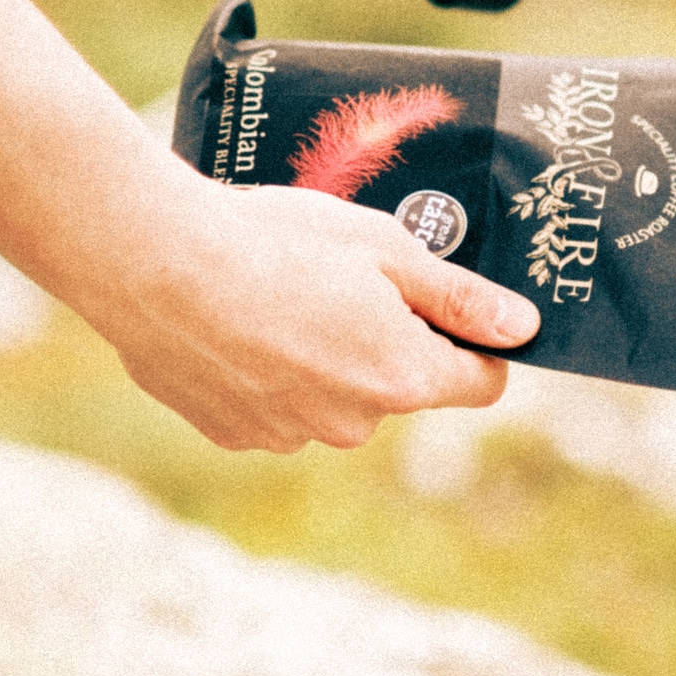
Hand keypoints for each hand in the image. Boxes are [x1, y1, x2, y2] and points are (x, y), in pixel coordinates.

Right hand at [99, 179, 541, 453]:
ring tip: (275, 292)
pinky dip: (265, 371)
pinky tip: (235, 322)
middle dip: (384, 340)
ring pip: (331, 397)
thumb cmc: (275, 240)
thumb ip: (459, 296)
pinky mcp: (232, 434)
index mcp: (403, 377)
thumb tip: (523, 329)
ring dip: (321, 357)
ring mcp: (289, 435)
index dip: (473, 341)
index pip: (481, 383)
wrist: (152, 262)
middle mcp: (353, 424)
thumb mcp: (383, 247)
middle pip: (399, 386)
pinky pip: (272, 405)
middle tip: (338, 276)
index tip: (443, 304)